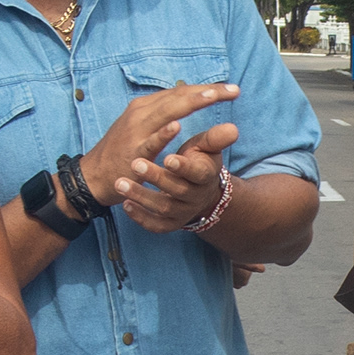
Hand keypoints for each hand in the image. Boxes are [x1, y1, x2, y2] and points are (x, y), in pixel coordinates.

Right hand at [85, 80, 239, 217]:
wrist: (93, 175)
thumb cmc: (121, 151)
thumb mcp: (142, 126)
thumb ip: (163, 113)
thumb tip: (185, 98)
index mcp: (146, 106)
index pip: (180, 92)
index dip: (205, 90)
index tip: (231, 89)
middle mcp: (142, 113)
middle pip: (178, 97)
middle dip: (206, 92)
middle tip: (232, 90)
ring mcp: (136, 131)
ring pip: (166, 112)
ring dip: (190, 102)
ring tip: (212, 96)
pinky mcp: (133, 151)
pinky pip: (150, 141)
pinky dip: (163, 133)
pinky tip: (178, 126)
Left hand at [120, 119, 241, 230]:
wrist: (200, 190)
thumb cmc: (199, 161)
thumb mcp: (208, 148)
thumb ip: (216, 138)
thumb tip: (233, 128)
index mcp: (206, 176)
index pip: (197, 174)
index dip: (183, 168)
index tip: (167, 157)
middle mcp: (195, 197)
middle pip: (176, 190)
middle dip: (156, 177)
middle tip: (135, 164)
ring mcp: (183, 212)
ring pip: (163, 208)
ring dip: (141, 196)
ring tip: (120, 183)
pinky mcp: (170, 224)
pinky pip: (156, 226)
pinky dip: (140, 218)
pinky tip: (125, 205)